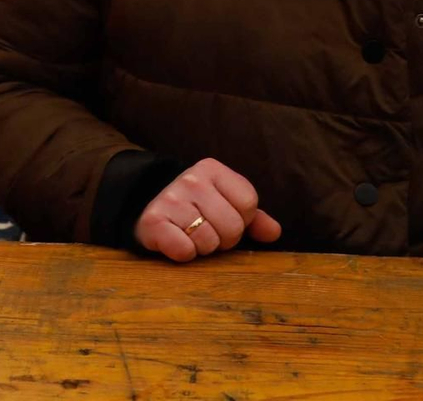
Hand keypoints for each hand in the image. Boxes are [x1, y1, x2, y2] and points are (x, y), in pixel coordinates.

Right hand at [134, 159, 282, 262]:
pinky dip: (184, 253)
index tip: (223, 217)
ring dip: (203, 248)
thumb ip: (253, 217)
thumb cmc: (195, 208)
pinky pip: (184, 250)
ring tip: (191, 235)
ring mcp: (170, 199)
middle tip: (207, 230)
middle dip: (224, 238)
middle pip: (233, 226)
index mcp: (212, 169)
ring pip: (209, 241)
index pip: (249, 203)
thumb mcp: (224, 203)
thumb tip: (274, 233)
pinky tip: (176, 241)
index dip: (241, 219)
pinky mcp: (154, 221)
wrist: (147, 208)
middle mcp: (191, 179)